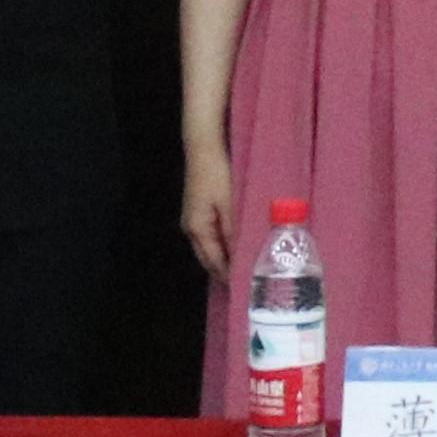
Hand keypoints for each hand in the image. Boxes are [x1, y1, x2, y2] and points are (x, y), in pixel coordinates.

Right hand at [178, 143, 233, 273]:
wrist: (205, 149)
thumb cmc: (218, 176)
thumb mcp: (230, 205)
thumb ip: (235, 232)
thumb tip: (240, 258)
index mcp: (198, 230)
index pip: (214, 261)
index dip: (227, 275)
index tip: (243, 287)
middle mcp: (192, 228)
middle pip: (209, 257)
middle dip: (224, 270)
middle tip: (245, 280)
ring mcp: (194, 219)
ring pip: (210, 247)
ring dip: (224, 257)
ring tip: (243, 266)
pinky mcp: (200, 210)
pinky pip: (212, 235)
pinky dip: (223, 244)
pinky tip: (235, 244)